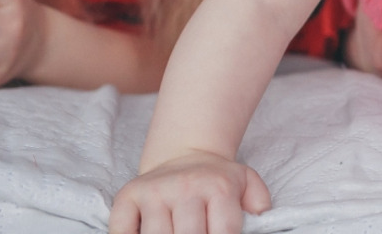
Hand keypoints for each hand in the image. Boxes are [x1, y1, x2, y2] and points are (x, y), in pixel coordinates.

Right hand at [108, 151, 270, 233]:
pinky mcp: (127, 196)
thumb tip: (260, 219)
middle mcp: (185, 186)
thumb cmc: (217, 181)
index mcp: (219, 186)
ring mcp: (154, 192)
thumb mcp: (246, 183)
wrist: (185, 155)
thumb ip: (258, 202)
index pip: (224, 232)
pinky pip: (121, 230)